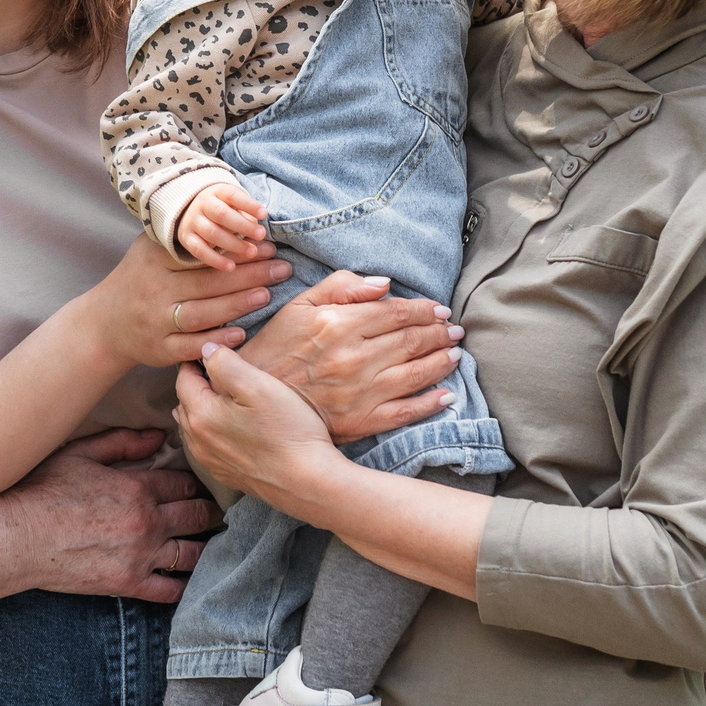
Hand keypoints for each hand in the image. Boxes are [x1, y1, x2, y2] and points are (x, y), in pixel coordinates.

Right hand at [8, 428, 222, 603]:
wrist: (18, 538)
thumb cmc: (42, 491)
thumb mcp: (80, 453)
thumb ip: (122, 442)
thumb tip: (158, 435)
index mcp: (137, 487)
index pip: (184, 483)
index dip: (197, 483)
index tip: (202, 486)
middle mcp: (148, 522)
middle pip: (196, 516)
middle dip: (210, 512)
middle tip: (219, 513)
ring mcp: (141, 556)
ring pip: (191, 553)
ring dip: (206, 546)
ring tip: (212, 543)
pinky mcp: (128, 584)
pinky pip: (170, 590)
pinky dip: (185, 585)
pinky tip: (190, 580)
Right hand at [88, 235, 288, 369]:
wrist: (104, 324)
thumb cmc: (139, 280)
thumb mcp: (149, 251)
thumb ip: (182, 239)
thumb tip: (232, 220)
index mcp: (154, 261)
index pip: (199, 252)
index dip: (235, 248)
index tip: (266, 244)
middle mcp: (154, 290)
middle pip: (206, 281)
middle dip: (248, 274)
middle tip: (281, 268)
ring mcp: (156, 322)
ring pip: (200, 313)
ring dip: (236, 304)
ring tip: (266, 294)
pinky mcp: (159, 349)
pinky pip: (190, 346)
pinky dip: (215, 340)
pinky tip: (241, 333)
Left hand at [175, 344, 350, 513]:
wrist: (308, 481)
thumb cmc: (287, 430)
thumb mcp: (257, 385)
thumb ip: (225, 364)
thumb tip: (205, 350)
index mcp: (201, 415)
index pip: (183, 380)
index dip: (194, 362)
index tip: (209, 351)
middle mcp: (198, 442)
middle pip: (185, 404)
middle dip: (195, 385)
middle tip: (214, 371)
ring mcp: (211, 462)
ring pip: (193, 428)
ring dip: (201, 410)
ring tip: (218, 397)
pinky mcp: (226, 475)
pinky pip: (207, 448)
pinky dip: (211, 433)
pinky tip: (227, 428)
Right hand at [180, 181, 271, 268]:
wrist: (189, 210)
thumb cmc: (222, 208)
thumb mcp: (233, 203)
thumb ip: (246, 213)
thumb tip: (262, 230)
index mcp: (217, 192)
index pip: (233, 195)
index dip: (249, 204)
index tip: (264, 214)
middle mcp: (203, 204)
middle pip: (222, 214)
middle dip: (243, 225)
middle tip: (261, 235)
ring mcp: (193, 221)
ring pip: (212, 233)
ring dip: (233, 244)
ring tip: (252, 252)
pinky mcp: (187, 238)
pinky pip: (199, 250)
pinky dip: (215, 259)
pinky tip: (231, 267)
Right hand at [242, 271, 463, 442]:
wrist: (250, 400)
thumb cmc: (274, 349)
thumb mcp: (298, 306)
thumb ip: (340, 288)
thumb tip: (383, 284)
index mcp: (340, 324)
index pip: (395, 312)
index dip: (423, 310)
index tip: (437, 310)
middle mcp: (354, 357)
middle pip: (411, 341)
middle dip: (439, 333)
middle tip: (454, 330)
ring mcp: (360, 392)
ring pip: (415, 373)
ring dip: (441, 362)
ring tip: (455, 354)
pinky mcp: (360, 421)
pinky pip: (404, 412)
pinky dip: (430, 403)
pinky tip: (446, 395)